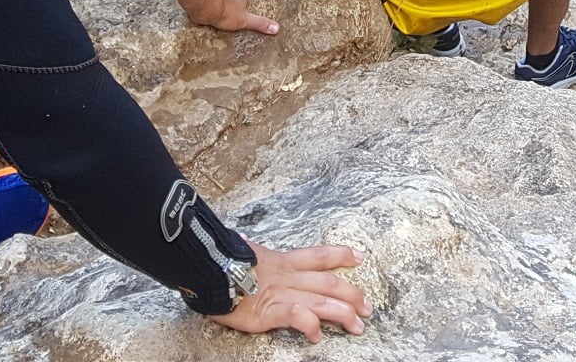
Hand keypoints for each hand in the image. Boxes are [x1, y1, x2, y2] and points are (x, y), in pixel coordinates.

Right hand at [208, 243, 370, 341]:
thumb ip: (248, 248)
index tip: (359, 256)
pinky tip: (317, 336)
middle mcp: (286, 275)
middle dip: (352, 294)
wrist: (206, 268)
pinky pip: (297, 316)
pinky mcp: (268, 311)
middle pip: (328, 281)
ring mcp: (280, 292)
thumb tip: (243, 239)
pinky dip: (310, 325)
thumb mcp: (241, 250)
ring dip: (343, 313)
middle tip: (368, 307)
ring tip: (358, 326)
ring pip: (321, 300)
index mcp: (281, 260)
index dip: (340, 254)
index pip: (318, 255)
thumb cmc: (219, 260)